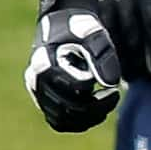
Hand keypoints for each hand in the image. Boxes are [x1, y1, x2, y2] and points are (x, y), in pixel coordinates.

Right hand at [26, 0, 124, 132]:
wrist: (61, 27)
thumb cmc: (77, 28)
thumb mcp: (91, 34)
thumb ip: (101, 56)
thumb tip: (110, 83)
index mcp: (44, 62)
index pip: (74, 86)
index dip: (94, 84)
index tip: (105, 76)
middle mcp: (36, 81)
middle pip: (67, 108)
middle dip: (97, 107)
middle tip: (114, 94)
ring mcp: (38, 93)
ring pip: (63, 120)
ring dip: (89, 118)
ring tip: (107, 102)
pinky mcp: (44, 102)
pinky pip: (60, 122)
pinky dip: (79, 122)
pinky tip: (97, 111)